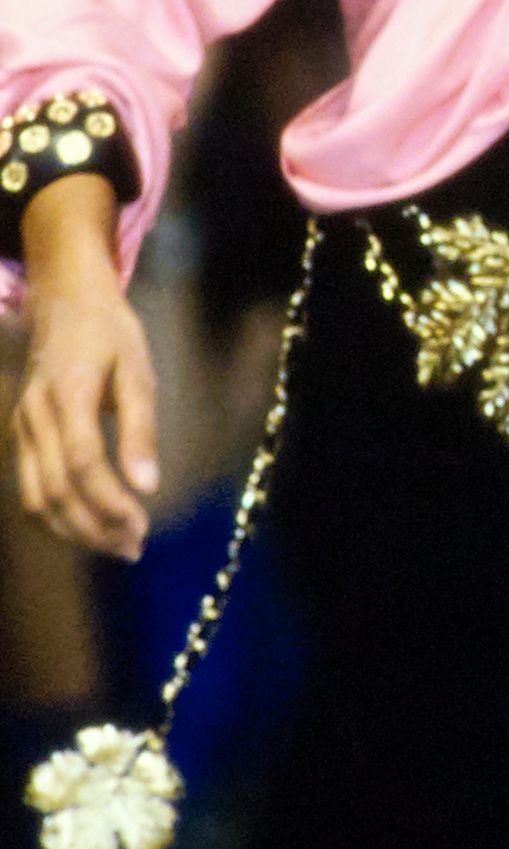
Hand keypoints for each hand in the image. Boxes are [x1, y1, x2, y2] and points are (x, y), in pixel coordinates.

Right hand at [13, 176, 157, 560]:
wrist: (63, 301)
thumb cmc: (109, 333)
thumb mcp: (137, 371)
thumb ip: (141, 428)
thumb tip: (148, 486)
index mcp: (68, 393)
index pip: (82, 463)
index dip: (110, 502)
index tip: (142, 525)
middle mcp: (35, 414)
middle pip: (56, 489)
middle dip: (95, 527)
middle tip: (134, 547)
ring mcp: (22, 425)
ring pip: (36, 496)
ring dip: (75, 530)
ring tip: (117, 545)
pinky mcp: (21, 433)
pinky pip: (30, 486)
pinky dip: (56, 515)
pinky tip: (89, 527)